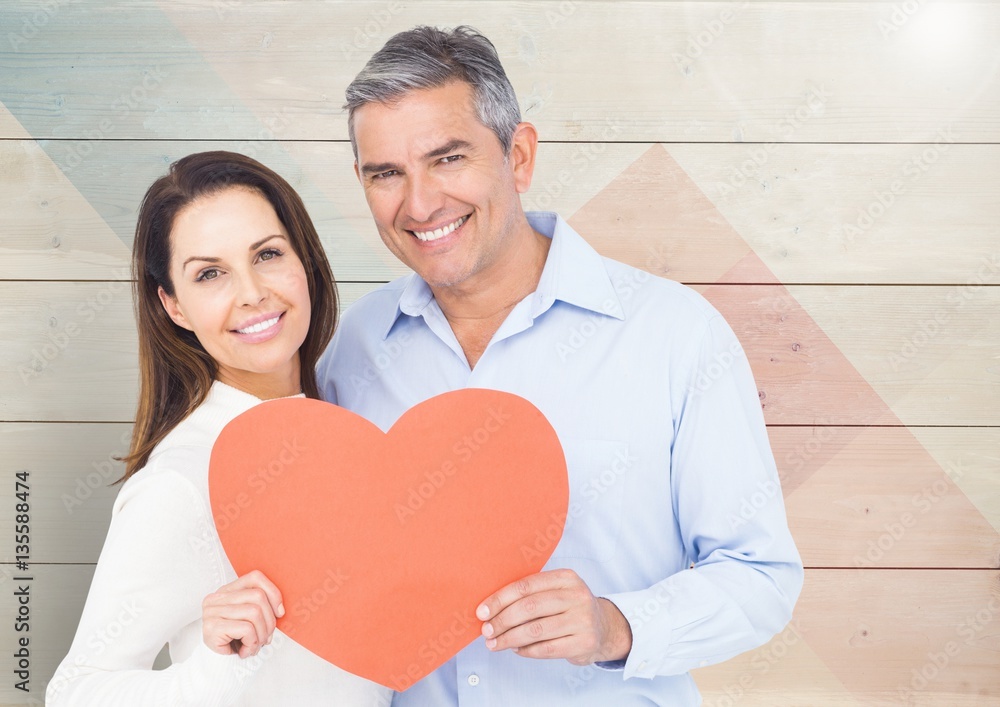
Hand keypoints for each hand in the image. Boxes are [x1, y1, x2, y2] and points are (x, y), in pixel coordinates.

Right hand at [202, 569, 283, 658]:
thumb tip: (280, 610)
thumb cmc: (236, 643)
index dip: (273, 593)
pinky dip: (252, 643)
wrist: (215, 668)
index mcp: (226, 591)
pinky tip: (245, 651)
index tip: (280, 613)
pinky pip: (246, 629)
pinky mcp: (212, 628)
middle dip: (269, 621)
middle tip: (266, 638)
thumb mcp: (249, 620)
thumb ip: (260, 607)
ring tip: (255, 646)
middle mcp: (216, 598)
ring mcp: (212, 612)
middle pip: (258, 596)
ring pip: (254, 612)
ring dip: (261, 634)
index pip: (255, 577)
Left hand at [476, 568, 631, 664]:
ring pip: (536, 630)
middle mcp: (576, 596)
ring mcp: (583, 619)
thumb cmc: (569, 607)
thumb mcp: (557, 591)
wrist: (604, 627)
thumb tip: (491, 608)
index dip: (500, 599)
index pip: (525, 586)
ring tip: (495, 643)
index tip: (482, 611)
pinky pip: (546, 648)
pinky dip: (526, 650)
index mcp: (566, 577)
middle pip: (529, 607)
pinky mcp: (584, 642)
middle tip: (486, 630)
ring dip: (509, 639)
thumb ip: (530, 594)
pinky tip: (516, 649)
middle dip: (502, 620)